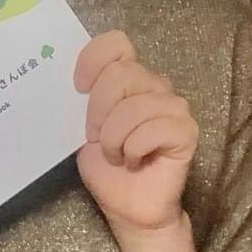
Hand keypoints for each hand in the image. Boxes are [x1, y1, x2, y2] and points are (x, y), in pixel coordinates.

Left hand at [74, 30, 197, 243]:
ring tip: (116, 155)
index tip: (78, 90)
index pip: (116, 43)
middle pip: (121, 75)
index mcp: (129, 77)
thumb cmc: (107, 168)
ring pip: (135, 106)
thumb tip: (65, 82)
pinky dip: (134, 149)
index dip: (92, 61)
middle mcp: (155, 85)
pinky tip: (136, 161)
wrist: (129, 208)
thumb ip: (83, 101)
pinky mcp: (186, 130)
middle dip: (98, 112)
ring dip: (114, 138)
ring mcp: (174, 106)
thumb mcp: (83, 129)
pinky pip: (154, 129)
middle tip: (96, 138)